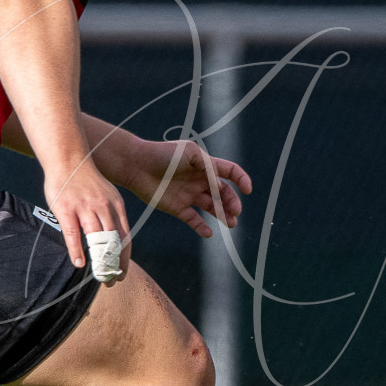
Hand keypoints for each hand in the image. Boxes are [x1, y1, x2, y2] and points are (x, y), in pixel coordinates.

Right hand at [45, 158, 131, 277]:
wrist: (68, 159)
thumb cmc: (86, 181)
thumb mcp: (107, 195)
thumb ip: (111, 215)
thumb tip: (114, 239)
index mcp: (116, 206)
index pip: (125, 237)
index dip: (125, 258)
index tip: (123, 273)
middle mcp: (104, 208)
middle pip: (113, 243)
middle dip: (114, 265)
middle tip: (112, 281)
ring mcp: (85, 208)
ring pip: (96, 240)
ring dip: (99, 262)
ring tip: (98, 277)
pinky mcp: (67, 209)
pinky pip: (73, 234)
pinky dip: (77, 251)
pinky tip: (78, 263)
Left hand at [121, 138, 250, 237]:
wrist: (137, 166)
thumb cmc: (163, 155)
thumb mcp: (190, 153)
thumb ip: (208, 167)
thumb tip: (221, 186)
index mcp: (205, 166)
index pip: (230, 172)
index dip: (241, 180)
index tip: (247, 190)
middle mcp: (200, 181)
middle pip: (224, 193)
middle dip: (232, 202)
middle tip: (235, 211)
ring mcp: (189, 195)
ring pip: (212, 208)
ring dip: (223, 215)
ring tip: (231, 224)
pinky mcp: (177, 208)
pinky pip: (193, 220)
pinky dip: (201, 227)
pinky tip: (209, 233)